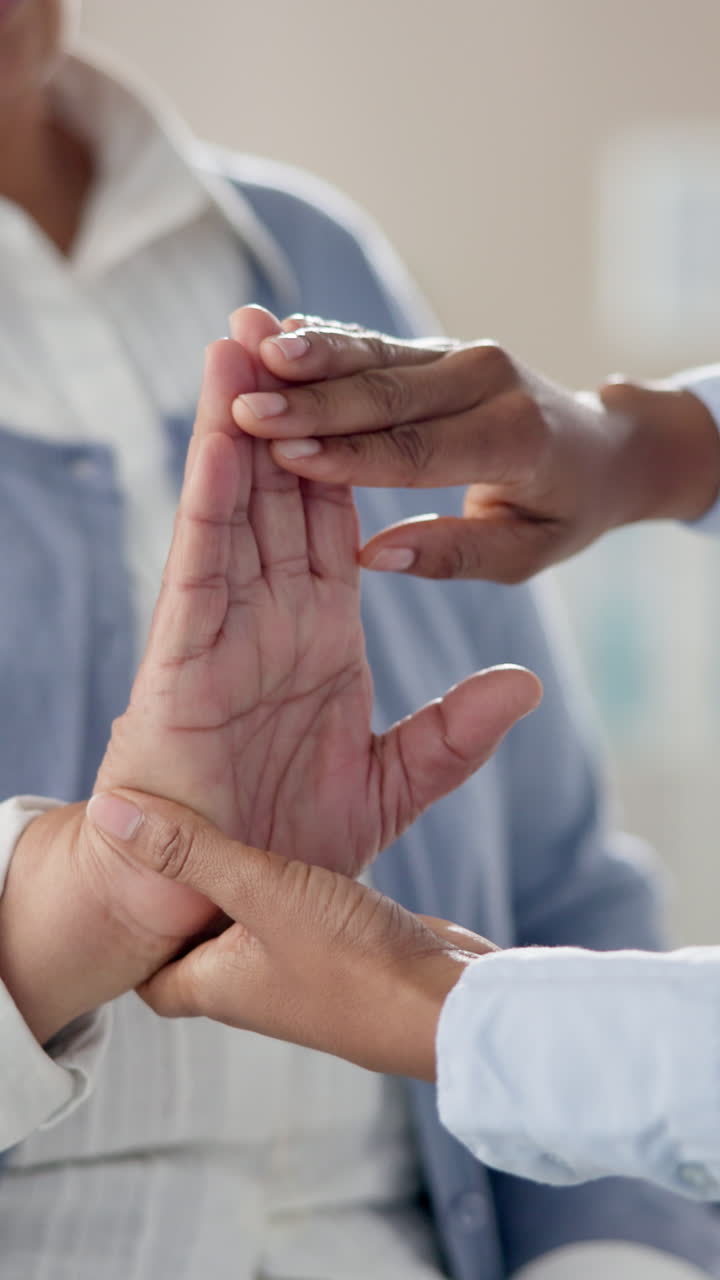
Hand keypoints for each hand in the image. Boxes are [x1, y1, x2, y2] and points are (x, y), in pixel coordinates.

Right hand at [0, 317, 537, 1046]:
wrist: (218, 905)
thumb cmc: (289, 844)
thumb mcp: (392, 784)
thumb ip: (452, 732)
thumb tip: (522, 683)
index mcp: (319, 635)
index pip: (334, 520)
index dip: (346, 448)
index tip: (358, 382)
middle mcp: (269, 616)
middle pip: (278, 489)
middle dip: (284, 405)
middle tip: (282, 320)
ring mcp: (223, 627)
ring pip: (233, 504)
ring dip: (238, 421)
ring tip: (242, 337)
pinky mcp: (184, 653)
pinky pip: (201, 559)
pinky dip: (210, 491)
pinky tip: (221, 430)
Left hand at [88, 788, 496, 1081]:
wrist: (448, 1007)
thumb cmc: (354, 965)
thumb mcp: (263, 892)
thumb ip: (191, 852)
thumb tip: (111, 813)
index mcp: (216, 983)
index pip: (149, 970)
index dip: (135, 927)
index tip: (127, 869)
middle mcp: (253, 983)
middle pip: (199, 940)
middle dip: (188, 891)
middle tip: (180, 826)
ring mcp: (302, 971)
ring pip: (254, 920)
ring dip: (244, 877)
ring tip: (239, 815)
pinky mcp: (345, 951)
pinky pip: (302, 911)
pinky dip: (294, 876)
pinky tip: (310, 836)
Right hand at [229, 317, 719, 580]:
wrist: (606, 444)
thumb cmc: (563, 511)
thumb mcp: (526, 552)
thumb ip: (456, 554)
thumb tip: (375, 556)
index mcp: (514, 441)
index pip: (418, 451)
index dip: (349, 453)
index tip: (285, 454)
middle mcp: (489, 384)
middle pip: (387, 393)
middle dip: (311, 400)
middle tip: (244, 405)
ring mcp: (463, 357)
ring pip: (376, 356)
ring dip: (310, 354)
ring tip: (249, 346)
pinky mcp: (440, 349)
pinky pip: (377, 345)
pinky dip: (326, 340)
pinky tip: (275, 333)